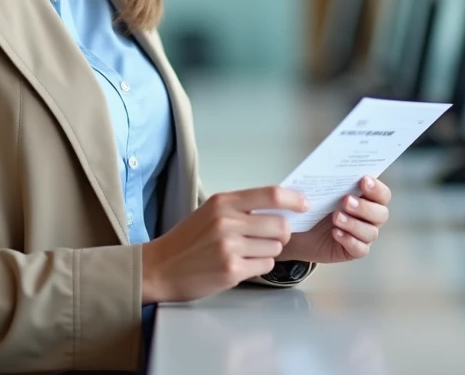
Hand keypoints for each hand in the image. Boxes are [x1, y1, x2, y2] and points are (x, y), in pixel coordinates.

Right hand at [140, 186, 307, 304]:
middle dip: (281, 233)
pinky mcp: (232, 270)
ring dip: (268, 252)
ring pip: (275, 247)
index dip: (294, 199)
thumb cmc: (187, 241)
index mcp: (223, 202)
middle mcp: (227, 221)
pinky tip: (240, 264)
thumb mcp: (210, 212)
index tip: (304, 203)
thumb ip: (241, 208)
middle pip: (280, 224)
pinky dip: (259, 266)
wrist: (160, 267)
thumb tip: (279, 207)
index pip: (271, 194)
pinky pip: (265, 266)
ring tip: (246, 252)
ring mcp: (230, 247)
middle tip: (269, 238)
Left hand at [278, 177, 390, 264]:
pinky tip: (336, 233)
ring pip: (371, 232)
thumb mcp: (320, 190)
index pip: (382, 194)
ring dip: (354, 224)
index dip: (377, 188)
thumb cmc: (314, 205)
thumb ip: (330, 179)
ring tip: (336, 217)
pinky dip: (349, 240)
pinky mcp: (353, 251)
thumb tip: (329, 165)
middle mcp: (369, 217)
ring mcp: (362, 235)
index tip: (363, 180)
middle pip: (381, 213)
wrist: (299, 230)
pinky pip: (360, 249)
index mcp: (366, 198)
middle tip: (346, 201)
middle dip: (365, 207)